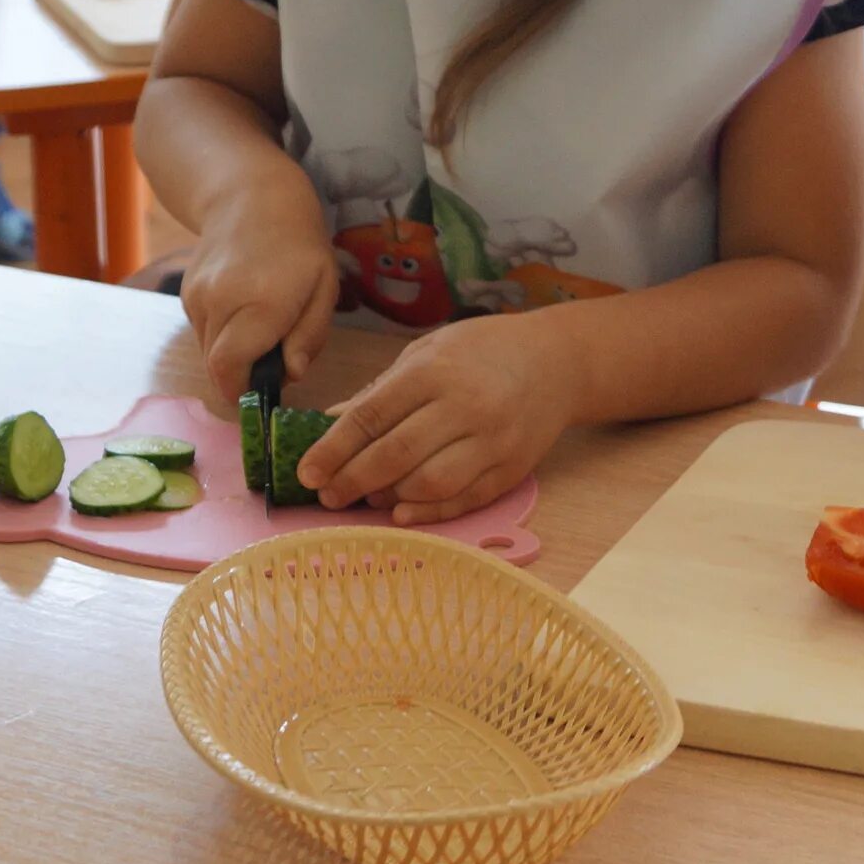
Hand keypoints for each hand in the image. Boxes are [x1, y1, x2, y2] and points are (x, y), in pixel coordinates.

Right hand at [175, 175, 339, 399]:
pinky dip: (222, 336)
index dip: (244, 390)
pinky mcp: (186, 294)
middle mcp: (220, 300)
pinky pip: (202, 333)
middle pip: (217, 366)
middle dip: (243, 376)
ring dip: (233, 356)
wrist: (252, 197)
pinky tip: (244, 310)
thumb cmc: (300, 245)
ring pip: (207, 352)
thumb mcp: (325, 288)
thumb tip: (292, 375)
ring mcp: (197, 296)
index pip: (231, 367)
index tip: (265, 393)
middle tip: (273, 360)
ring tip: (262, 328)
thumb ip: (310, 336)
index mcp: (262, 301)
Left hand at [297, 315, 573, 523]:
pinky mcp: (512, 469)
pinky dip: (429, 512)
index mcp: (435, 371)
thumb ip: (380, 390)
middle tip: (327, 494)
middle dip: (352, 480)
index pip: (371, 416)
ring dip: (389, 498)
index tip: (307, 472)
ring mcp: (493, 440)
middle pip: (395, 455)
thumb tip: (329, 424)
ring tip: (366, 498)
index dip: (333, 449)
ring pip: (429, 484)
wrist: (557, 361)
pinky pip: (464, 500)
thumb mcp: (427, 353)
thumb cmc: (482, 351)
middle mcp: (465, 406)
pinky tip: (402, 512)